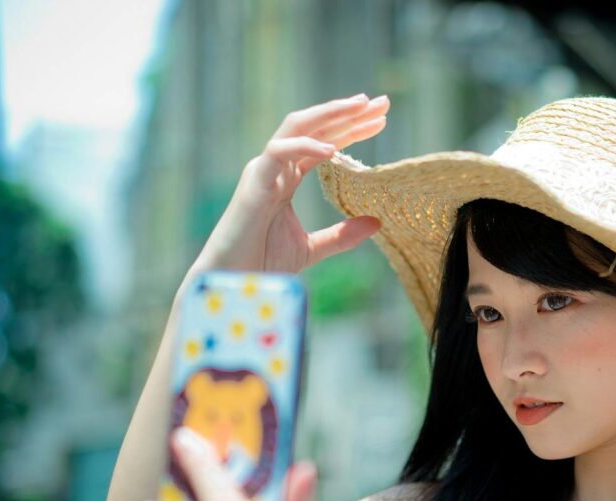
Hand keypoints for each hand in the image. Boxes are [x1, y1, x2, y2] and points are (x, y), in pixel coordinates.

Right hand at [190, 93, 389, 277]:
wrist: (233, 282)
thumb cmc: (263, 263)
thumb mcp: (312, 248)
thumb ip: (342, 235)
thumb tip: (377, 223)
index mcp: (287, 178)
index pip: (324, 143)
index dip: (352, 129)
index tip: (381, 120)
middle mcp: (275, 167)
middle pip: (314, 127)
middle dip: (348, 113)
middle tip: (382, 103)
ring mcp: (263, 171)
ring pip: (296, 127)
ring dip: (329, 113)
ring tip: (360, 106)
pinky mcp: (254, 183)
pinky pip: (278, 152)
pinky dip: (304, 146)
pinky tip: (333, 148)